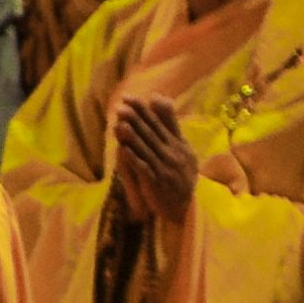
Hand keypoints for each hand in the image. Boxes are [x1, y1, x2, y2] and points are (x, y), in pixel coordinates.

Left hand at [110, 94, 197, 225]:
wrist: (185, 205)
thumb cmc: (180, 172)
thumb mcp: (181, 146)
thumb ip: (169, 123)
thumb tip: (159, 97)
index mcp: (178, 143)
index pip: (159, 122)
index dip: (143, 110)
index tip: (128, 98)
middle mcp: (173, 154)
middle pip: (152, 134)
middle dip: (136, 119)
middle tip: (121, 106)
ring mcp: (165, 168)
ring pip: (146, 150)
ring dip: (132, 137)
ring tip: (119, 123)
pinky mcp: (157, 183)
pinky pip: (144, 169)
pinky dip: (133, 159)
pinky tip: (122, 150)